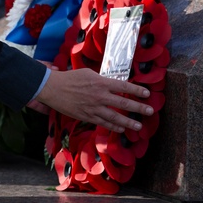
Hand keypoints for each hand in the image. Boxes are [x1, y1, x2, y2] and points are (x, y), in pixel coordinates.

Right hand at [32, 67, 152, 132]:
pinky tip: (120, 129)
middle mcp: (100, 96)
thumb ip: (102, 80)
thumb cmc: (70, 78)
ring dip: (128, 122)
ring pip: (115, 117)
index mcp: (101, 82)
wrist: (53, 88)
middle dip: (138, 108)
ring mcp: (93, 108)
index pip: (124, 87)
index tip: (147, 94)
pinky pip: (103, 123)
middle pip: (123, 104)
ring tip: (138, 126)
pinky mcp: (86, 116)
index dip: (137, 90)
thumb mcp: (89, 73)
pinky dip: (113, 126)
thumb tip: (113, 84)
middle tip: (150, 111)